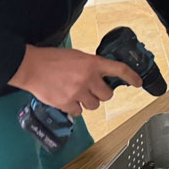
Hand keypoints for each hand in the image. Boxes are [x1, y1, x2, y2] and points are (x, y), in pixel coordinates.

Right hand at [8, 45, 142, 115]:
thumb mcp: (76, 56)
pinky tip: (67, 100)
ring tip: (77, 94)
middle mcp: (88, 78)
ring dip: (88, 102)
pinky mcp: (66, 103)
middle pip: (107, 95)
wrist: (30, 66)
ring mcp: (77, 92)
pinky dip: (75, 108)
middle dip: (102, 93)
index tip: (138, 82)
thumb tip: (99, 74)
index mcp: (92, 63)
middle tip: (92, 90)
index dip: (132, 77)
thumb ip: (90, 65)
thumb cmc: (51, 59)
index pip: (119, 69)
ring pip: (94, 106)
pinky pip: (79, 112)